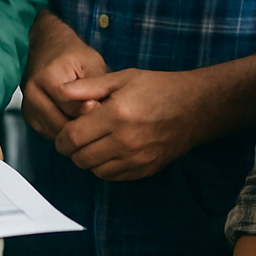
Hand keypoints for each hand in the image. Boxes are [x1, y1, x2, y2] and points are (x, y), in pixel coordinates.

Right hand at [21, 9, 109, 140]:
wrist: (49, 49)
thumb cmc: (73, 56)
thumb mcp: (92, 64)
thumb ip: (96, 89)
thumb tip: (99, 114)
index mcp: (48, 77)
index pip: (72, 108)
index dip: (92, 111)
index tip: (102, 105)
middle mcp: (33, 93)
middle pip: (63, 125)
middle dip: (84, 126)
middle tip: (98, 116)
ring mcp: (28, 107)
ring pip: (57, 134)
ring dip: (75, 132)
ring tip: (88, 118)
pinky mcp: (29, 117)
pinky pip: (51, 134)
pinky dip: (65, 131)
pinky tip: (75, 119)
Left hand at [53, 68, 201, 179]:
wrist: (194, 108)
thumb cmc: (157, 88)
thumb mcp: (121, 78)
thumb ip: (88, 87)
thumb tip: (60, 92)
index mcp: (116, 115)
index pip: (73, 137)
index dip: (61, 138)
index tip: (62, 134)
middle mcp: (125, 140)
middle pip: (81, 157)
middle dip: (72, 150)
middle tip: (75, 138)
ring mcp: (137, 158)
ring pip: (95, 170)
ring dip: (88, 159)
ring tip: (92, 143)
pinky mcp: (146, 169)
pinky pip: (113, 176)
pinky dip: (104, 167)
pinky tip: (108, 151)